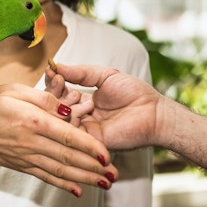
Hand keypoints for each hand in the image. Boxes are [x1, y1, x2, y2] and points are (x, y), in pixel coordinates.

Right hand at [0, 83, 118, 196]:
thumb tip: (67, 110)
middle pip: (69, 157)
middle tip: (114, 174)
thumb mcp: (15, 90)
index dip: (90, 147)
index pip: (68, 136)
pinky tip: (77, 190)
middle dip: (94, 167)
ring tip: (104, 184)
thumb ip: (44, 99)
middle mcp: (31, 142)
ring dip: (84, 178)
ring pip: (60, 170)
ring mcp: (26, 156)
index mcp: (32, 121)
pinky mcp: (21, 165)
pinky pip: (45, 176)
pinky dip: (62, 184)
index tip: (107, 154)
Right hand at [46, 63, 162, 150]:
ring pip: (59, 119)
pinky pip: (70, 132)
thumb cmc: (135, 94)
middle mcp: (81, 116)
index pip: (58, 93)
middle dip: (53, 92)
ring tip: (74, 95)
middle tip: (59, 81)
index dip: (53, 82)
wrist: (154, 113)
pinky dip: (70, 119)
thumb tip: (57, 65)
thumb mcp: (105, 76)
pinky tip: (77, 108)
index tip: (51, 71)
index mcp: (83, 101)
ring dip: (62, 104)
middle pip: (54, 107)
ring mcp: (84, 129)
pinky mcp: (90, 141)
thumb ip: (81, 72)